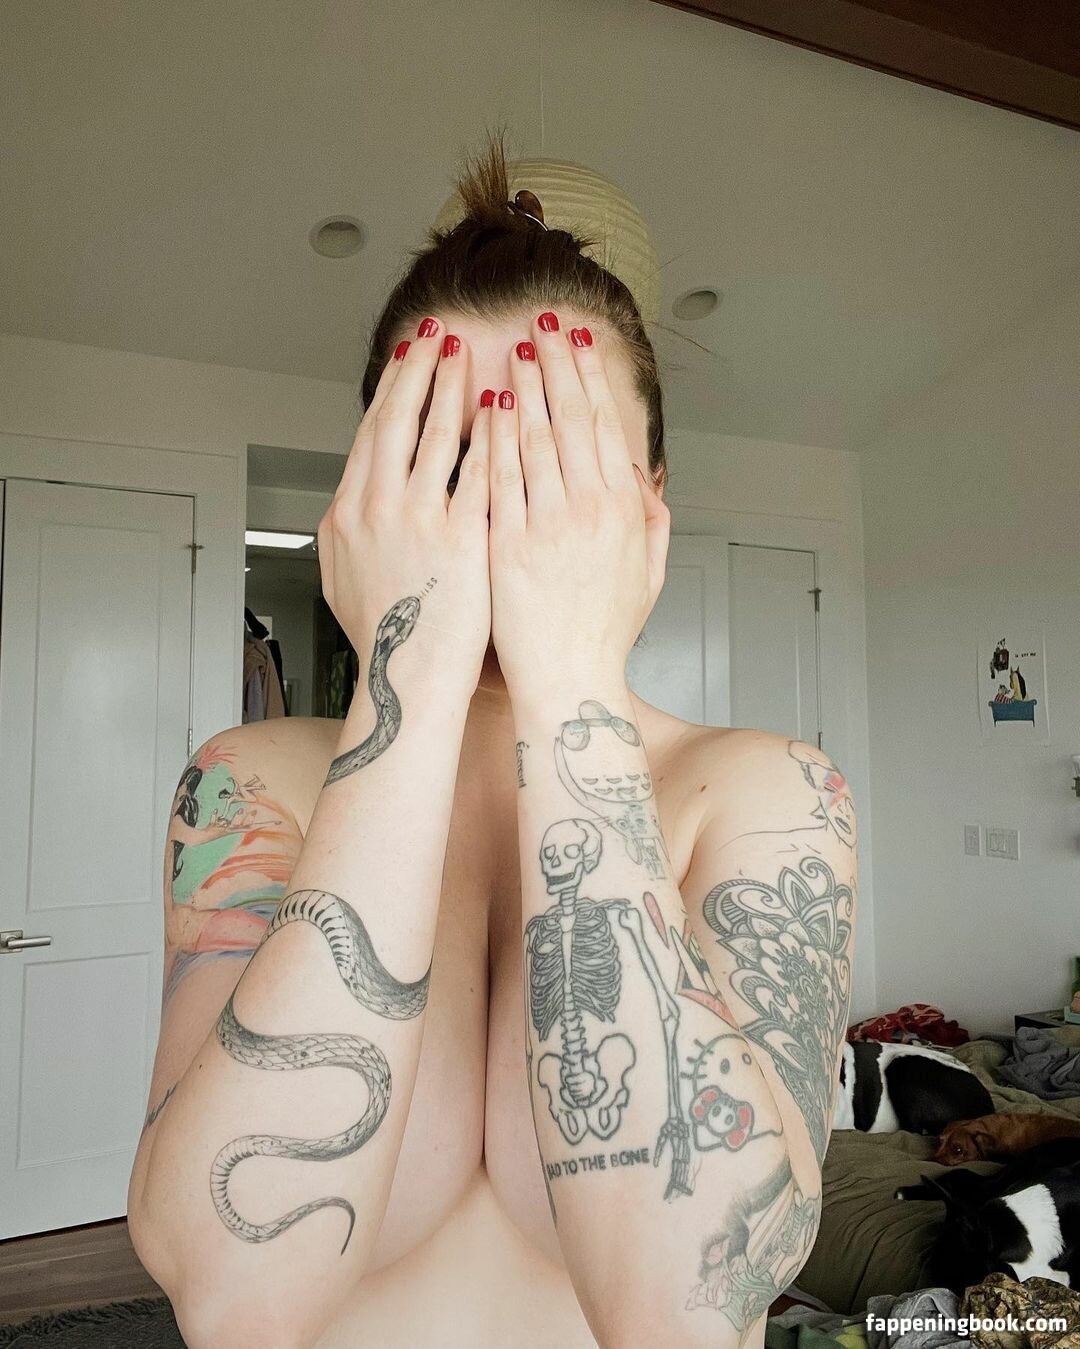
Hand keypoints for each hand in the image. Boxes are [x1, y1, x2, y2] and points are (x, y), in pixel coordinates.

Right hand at [317, 317, 489, 694]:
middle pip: (398, 421)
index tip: (406, 358)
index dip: (391, 389)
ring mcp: (416, 521)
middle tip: (436, 334)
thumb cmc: (386, 637)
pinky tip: (502, 411)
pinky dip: (488, 437)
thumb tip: (356, 497)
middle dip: (419, 370)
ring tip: (470, 358)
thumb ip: (352, 528)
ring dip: (454, 389)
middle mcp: (375, 509)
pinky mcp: (459, 538)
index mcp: (346, 515)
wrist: (407, 679)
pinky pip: (476, 473)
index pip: (371, 434)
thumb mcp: (344, 576)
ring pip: (435, 435)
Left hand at [486, 312, 669, 695]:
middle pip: (571, 420)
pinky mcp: (509, 546)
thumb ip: (652, 521)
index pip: (605, 427)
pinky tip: (488, 405)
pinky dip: (495, 438)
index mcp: (625, 511)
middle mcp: (591, 511)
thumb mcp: (648, 575)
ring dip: (524, 388)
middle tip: (542, 324)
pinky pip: (500, 480)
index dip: (588, 379)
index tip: (576, 344)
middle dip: (556, 365)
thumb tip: (644, 475)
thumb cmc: (604, 633)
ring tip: (512, 350)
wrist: (569, 680)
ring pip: (535, 440)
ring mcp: (549, 527)